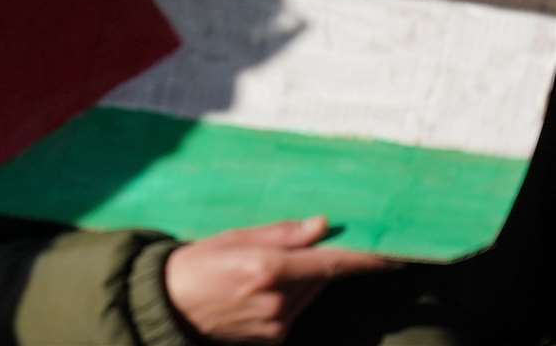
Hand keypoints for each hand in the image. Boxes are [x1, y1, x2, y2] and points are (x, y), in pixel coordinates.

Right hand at [164, 216, 390, 342]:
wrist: (169, 306)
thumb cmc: (197, 263)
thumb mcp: (234, 237)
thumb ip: (282, 234)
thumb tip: (321, 224)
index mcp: (267, 268)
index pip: (329, 264)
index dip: (363, 259)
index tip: (391, 253)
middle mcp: (278, 300)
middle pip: (320, 277)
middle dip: (320, 261)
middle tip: (306, 246)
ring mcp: (277, 324)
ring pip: (309, 295)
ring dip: (304, 279)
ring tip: (267, 267)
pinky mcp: (274, 339)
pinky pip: (295, 311)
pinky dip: (290, 296)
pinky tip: (259, 289)